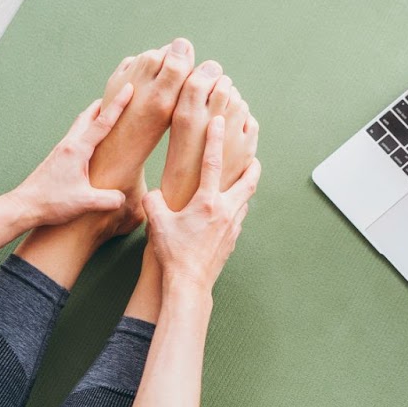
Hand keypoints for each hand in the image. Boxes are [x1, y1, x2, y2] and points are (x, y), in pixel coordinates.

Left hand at [5, 84, 135, 228]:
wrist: (25, 205)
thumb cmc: (53, 202)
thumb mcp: (86, 203)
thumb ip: (109, 199)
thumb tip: (122, 197)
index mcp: (77, 150)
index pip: (103, 123)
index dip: (118, 105)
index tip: (129, 88)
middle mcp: (68, 145)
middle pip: (88, 116)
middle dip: (105, 105)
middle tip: (120, 96)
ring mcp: (61, 150)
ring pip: (80, 125)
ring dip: (94, 117)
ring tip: (106, 115)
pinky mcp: (57, 158)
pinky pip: (75, 137)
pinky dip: (86, 131)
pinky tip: (90, 143)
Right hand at [144, 115, 261, 292]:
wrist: (190, 284)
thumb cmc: (173, 253)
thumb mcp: (157, 223)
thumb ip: (154, 202)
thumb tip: (154, 195)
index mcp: (207, 202)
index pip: (212, 163)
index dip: (215, 139)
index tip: (219, 122)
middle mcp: (225, 211)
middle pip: (248, 182)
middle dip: (252, 166)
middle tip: (253, 157)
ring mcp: (232, 227)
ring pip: (245, 201)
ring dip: (245, 189)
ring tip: (243, 182)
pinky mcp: (232, 240)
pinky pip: (238, 218)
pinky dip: (237, 209)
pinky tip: (230, 211)